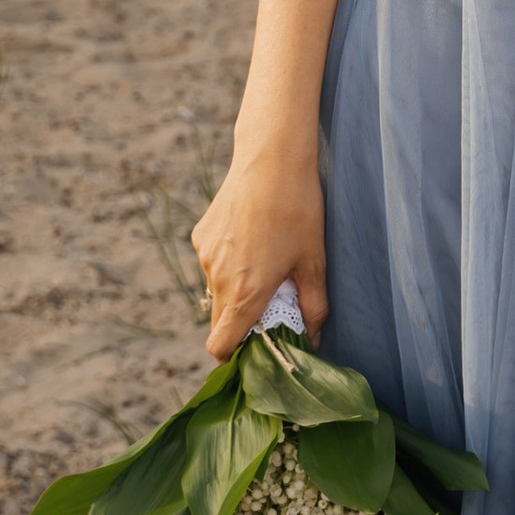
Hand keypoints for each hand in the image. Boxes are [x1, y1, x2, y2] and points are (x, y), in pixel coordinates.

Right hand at [192, 138, 329, 359]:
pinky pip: (212, 264)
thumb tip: (313, 338)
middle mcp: (218, 279)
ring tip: (266, 264)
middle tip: (272, 305)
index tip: (255, 349)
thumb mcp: (314, 261)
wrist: (271, 158)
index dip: (233, 356)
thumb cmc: (299, 210)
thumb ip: (313, 307)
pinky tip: (253, 239)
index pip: (219, 346)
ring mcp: (205, 256)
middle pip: (219, 321)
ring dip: (235, 291)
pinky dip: (229, 264)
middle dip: (241, 322)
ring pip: (216, 291)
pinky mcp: (201, 236)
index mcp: (245, 292)